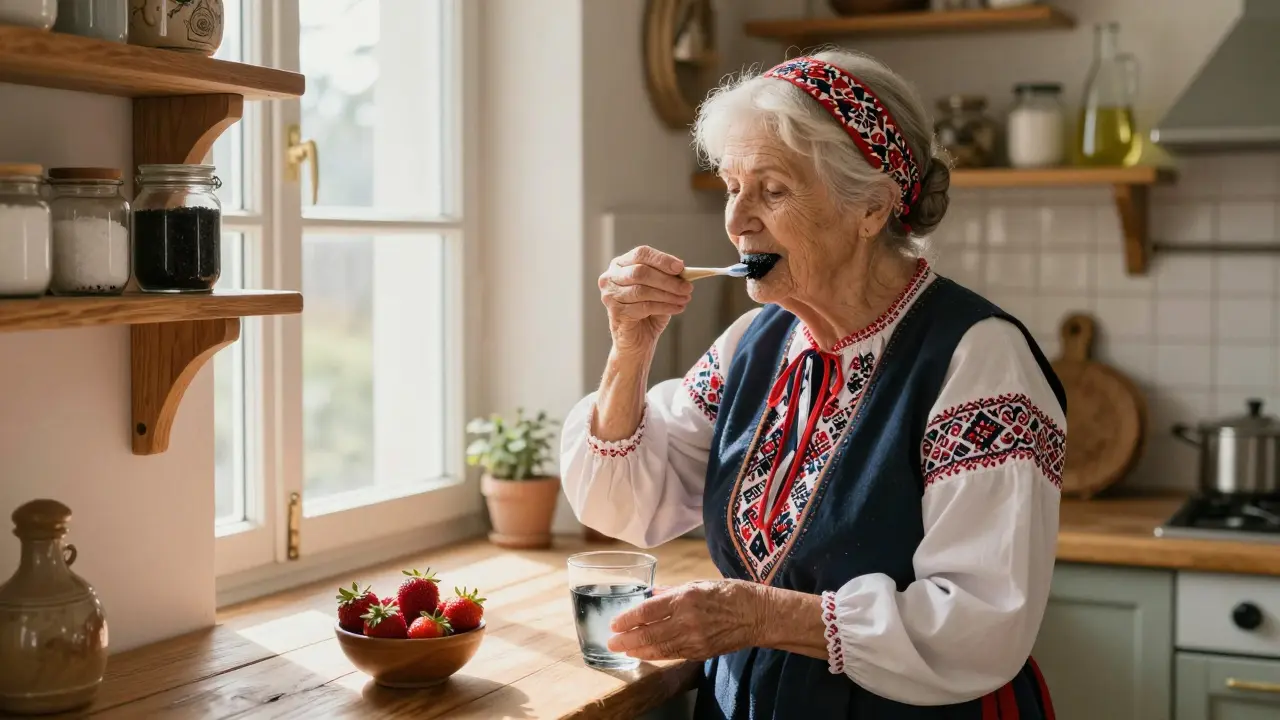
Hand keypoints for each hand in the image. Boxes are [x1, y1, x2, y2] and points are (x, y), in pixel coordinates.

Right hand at [598, 245, 692, 353]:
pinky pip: (644, 306)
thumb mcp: (660, 290)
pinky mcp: (615, 312)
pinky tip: (677, 308)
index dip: (661, 260)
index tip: (681, 267)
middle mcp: (610, 277)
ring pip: (643, 290)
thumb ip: (667, 278)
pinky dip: (664, 307)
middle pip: (641, 272)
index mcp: (621, 264)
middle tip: (687, 287)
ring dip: (668, 294)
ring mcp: (610, 295)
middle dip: (668, 280)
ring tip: (684, 299)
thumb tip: (683, 271)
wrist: (637, 340)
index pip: (640, 254)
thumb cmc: (647, 312)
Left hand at [606, 580, 764, 661]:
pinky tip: (644, 654)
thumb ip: (673, 591)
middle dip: (627, 639)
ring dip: (638, 650)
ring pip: (658, 648)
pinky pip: (672, 654)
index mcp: (686, 598)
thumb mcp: (700, 583)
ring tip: (623, 650)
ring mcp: (694, 639)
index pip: (648, 610)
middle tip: (611, 642)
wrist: (758, 615)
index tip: (614, 623)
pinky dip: (655, 655)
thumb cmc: (730, 593)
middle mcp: (687, 620)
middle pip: (649, 633)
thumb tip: (652, 594)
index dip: (628, 619)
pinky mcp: (701, 652)